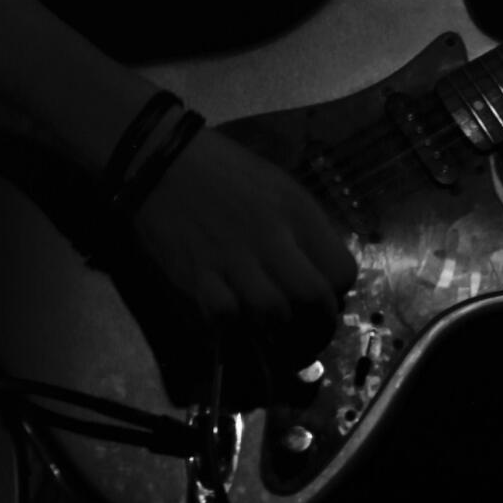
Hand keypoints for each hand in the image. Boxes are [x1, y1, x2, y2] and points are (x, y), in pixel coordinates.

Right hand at [127, 126, 357, 403]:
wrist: (160, 161)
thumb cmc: (222, 171)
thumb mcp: (276, 187)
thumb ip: (300, 230)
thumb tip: (318, 278)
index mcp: (296, 210)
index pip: (342, 270)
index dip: (337, 296)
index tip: (322, 304)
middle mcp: (272, 235)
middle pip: (314, 299)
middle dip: (316, 330)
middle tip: (305, 339)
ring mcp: (234, 258)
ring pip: (275, 315)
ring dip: (277, 335)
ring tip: (273, 340)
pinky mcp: (198, 277)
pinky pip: (228, 320)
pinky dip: (236, 332)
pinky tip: (236, 327)